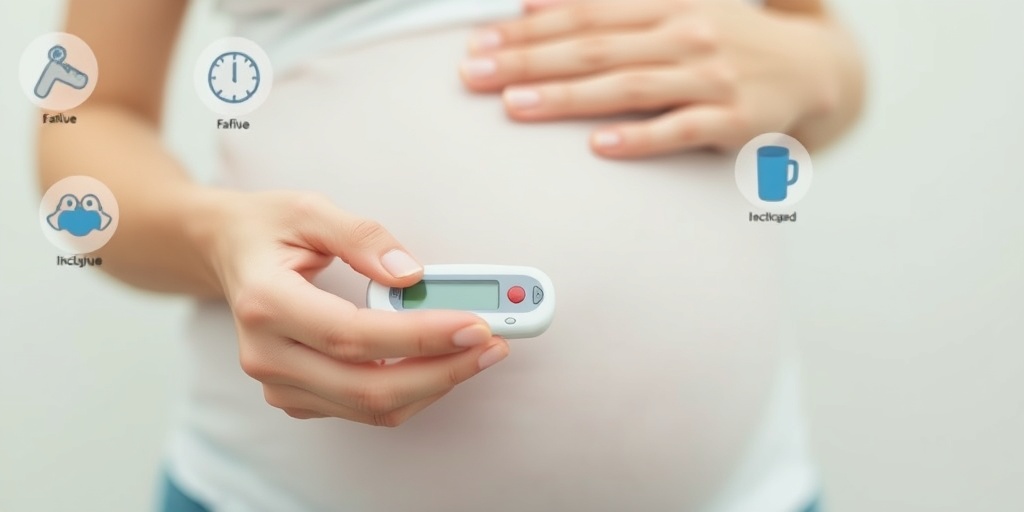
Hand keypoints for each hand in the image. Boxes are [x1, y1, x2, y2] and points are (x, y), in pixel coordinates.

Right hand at [192, 190, 509, 425]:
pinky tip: (443, 362)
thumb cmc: (268, 228)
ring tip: (480, 351)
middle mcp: (266, 353)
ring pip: (370, 408)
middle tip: (493, 344)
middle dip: (442, 371)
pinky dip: (411, 392)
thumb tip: (412, 275)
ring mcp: (278, 383)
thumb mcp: (310, 209)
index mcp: (265, 303)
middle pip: (366, 387)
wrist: (225, 252)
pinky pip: (364, 410)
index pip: (353, 335)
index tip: (474, 324)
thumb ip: (362, 237)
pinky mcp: (296, 396)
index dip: (419, 335)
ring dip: (434, 384)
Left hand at [459, 0, 845, 156]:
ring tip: (515, 104)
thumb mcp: (674, 6)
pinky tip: (600, 146)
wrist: (812, 68)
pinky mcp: (733, 121)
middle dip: (528, 59)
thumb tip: (534, 1)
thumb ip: (610, 6)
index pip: (585, 13)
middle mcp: (686, 33)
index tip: (479, 41)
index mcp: (667, 2)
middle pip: (594, 47)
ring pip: (628, 86)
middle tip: (475, 73)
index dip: (527, 27)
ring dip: (567, 95)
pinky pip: (680, 131)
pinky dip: (640, 138)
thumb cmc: (725, 39)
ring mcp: (711, 78)